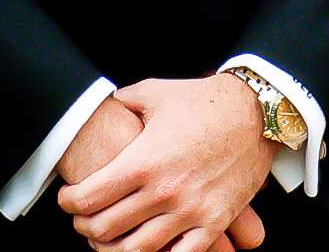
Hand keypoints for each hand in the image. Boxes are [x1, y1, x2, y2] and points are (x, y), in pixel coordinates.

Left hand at [56, 74, 277, 251]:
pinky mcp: (215, 221)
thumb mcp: (155, 93)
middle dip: (85, 227)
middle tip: (84, 220)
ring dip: (113, 249)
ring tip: (110, 239)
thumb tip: (102, 108)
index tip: (68, 199)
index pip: (88, 198)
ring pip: (136, 251)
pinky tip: (150, 249)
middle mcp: (164, 191)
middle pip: (104, 229)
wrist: (259, 110)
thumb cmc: (205, 99)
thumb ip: (122, 103)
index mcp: (143, 161)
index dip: (69, 203)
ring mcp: (191, 210)